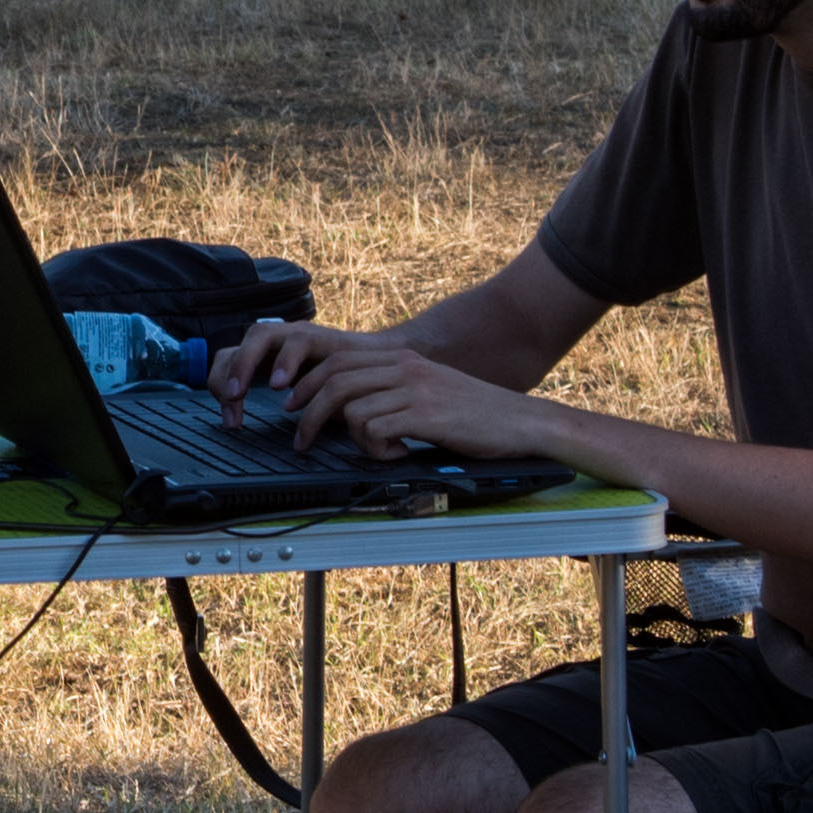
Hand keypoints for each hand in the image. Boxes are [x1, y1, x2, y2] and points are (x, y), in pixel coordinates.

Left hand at [222, 324, 546, 464]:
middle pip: (333, 382)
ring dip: (354, 439)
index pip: (337, 362)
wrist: (519, 421)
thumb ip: (392, 391)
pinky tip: (402, 454)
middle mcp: (404, 367)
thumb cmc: (474, 413)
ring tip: (380, 451)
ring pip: (351, 409)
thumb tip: (349, 411)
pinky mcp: (424, 416)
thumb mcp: (428, 390)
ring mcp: (414, 390)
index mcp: (402, 358)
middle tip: (301, 441)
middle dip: (307, 414)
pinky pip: (375, 431)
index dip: (307, 386)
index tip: (293, 408)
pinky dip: (378, 450)